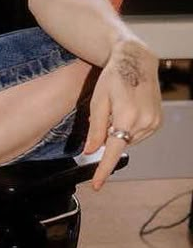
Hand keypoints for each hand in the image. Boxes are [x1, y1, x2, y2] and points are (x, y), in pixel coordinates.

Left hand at [83, 37, 161, 189]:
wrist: (136, 62)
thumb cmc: (113, 78)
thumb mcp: (97, 101)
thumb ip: (95, 129)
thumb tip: (90, 151)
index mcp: (126, 117)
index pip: (113, 151)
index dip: (103, 170)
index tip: (96, 185)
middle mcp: (144, 122)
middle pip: (118, 144)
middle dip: (108, 137)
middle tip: (107, 113)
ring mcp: (154, 123)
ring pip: (128, 141)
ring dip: (119, 132)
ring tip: (119, 108)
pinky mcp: (158, 122)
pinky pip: (138, 135)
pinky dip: (129, 129)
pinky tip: (128, 111)